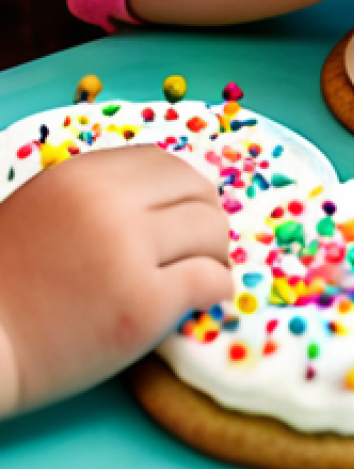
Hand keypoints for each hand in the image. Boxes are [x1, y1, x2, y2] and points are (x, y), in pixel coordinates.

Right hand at [0, 146, 231, 415]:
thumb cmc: (7, 286)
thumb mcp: (45, 209)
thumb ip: (102, 194)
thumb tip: (178, 187)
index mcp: (83, 177)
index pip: (167, 164)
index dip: (187, 188)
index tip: (187, 211)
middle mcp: (109, 206)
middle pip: (199, 192)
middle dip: (207, 218)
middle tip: (202, 246)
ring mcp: (129, 253)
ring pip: (212, 232)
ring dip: (215, 253)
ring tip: (201, 272)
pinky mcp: (144, 305)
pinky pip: (211, 280)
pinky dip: (217, 288)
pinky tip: (206, 298)